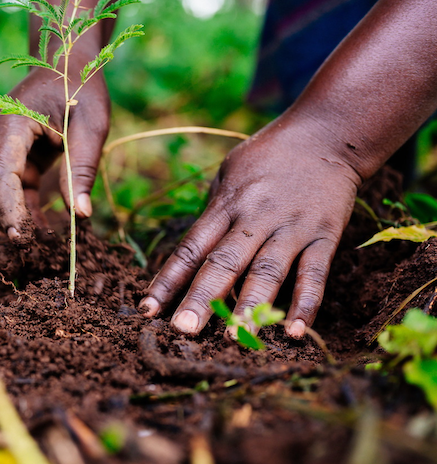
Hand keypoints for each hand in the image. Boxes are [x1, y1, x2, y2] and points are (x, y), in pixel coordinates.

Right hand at [0, 55, 109, 268]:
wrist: (67, 61)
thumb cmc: (81, 86)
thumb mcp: (91, 122)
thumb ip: (82, 167)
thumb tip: (81, 217)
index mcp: (11, 124)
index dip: (6, 210)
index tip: (22, 240)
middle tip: (9, 264)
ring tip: (18, 263)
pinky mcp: (11, 161)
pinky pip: (4, 196)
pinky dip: (15, 219)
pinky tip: (37, 240)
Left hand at [138, 115, 362, 338]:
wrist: (325, 134)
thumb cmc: (266, 157)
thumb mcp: (228, 175)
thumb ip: (213, 215)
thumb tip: (193, 259)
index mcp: (225, 204)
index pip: (190, 247)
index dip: (168, 280)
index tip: (148, 310)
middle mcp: (255, 218)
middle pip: (224, 263)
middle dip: (202, 298)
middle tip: (183, 331)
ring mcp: (291, 228)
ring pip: (267, 272)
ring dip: (250, 307)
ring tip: (235, 339)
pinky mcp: (324, 235)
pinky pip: (314, 273)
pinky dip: (306, 303)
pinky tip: (295, 332)